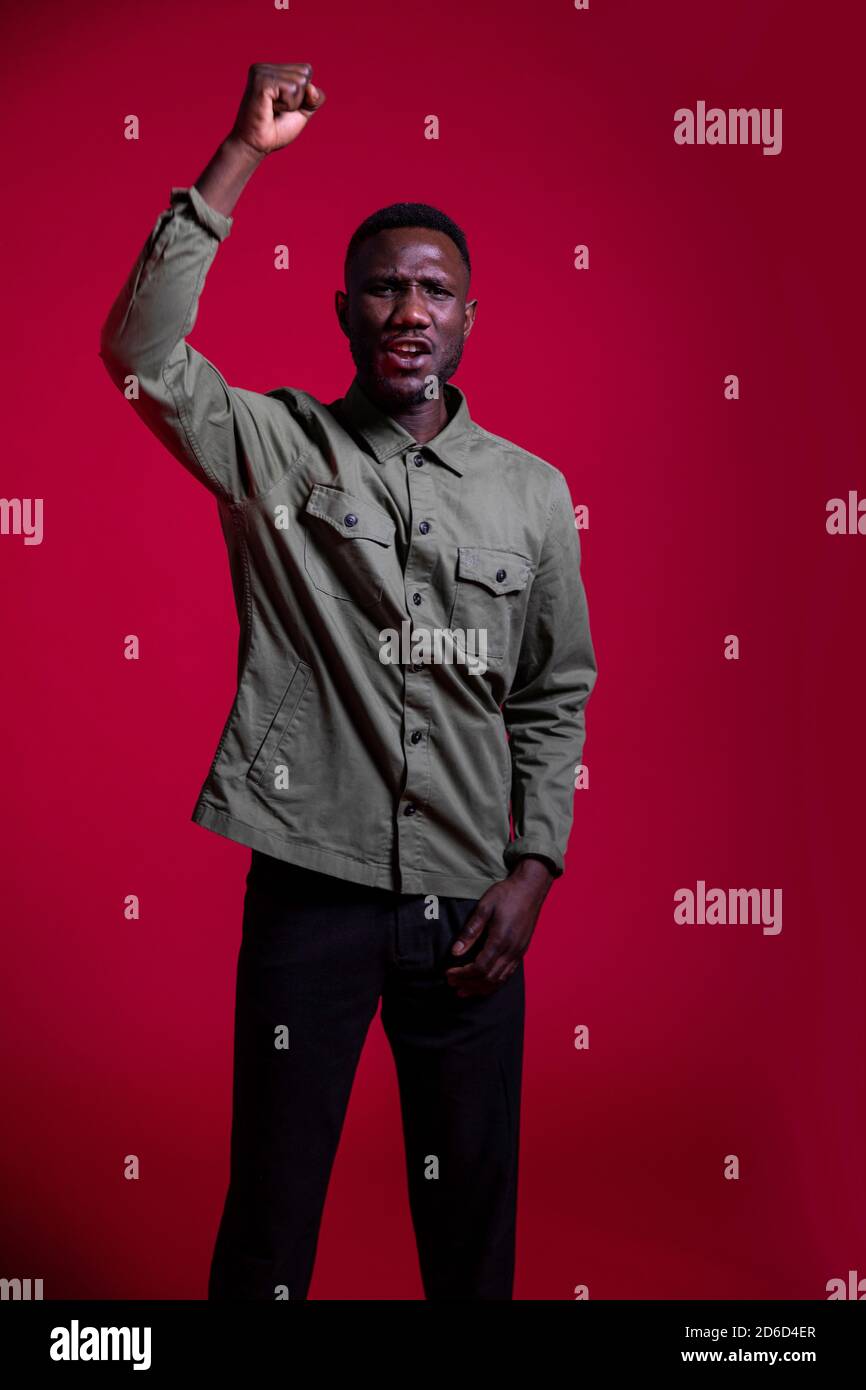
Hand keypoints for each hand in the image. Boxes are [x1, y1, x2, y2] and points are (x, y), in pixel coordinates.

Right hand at [229, 61, 326, 155]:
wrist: (257, 146)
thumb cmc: (276, 130)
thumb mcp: (302, 112)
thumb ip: (315, 98)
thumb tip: (311, 88)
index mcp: (273, 69)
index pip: (307, 70)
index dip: (304, 94)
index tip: (284, 105)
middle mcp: (266, 67)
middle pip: (305, 73)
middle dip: (299, 98)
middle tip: (278, 109)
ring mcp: (262, 71)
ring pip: (299, 82)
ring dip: (292, 104)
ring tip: (273, 110)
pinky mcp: (261, 81)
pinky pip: (291, 89)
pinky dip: (287, 105)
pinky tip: (271, 109)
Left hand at [446, 857, 554, 997]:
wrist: (531, 888)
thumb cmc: (507, 894)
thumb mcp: (484, 907)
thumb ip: (470, 931)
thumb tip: (455, 952)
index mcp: (501, 940)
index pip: (479, 967)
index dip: (462, 974)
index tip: (449, 974)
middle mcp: (511, 950)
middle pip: (488, 978)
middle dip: (468, 983)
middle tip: (451, 984)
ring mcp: (518, 952)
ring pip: (499, 980)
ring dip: (480, 988)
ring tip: (464, 991)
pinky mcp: (521, 951)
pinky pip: (508, 974)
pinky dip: (494, 983)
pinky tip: (484, 984)